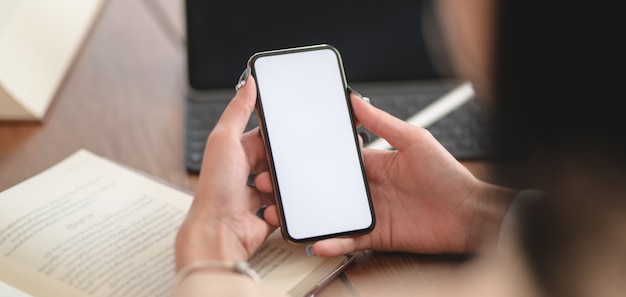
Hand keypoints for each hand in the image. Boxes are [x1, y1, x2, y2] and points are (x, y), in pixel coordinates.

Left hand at [175, 71, 274, 270]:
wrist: (219, 231)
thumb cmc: (215, 188)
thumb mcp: (224, 138)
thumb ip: (239, 109)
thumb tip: (249, 81)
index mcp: (235, 151)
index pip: (262, 135)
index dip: (275, 133)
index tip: (289, 130)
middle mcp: (244, 172)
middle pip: (276, 160)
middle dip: (280, 163)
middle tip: (277, 165)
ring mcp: (255, 195)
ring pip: (283, 183)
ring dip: (280, 186)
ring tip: (267, 189)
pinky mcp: (267, 215)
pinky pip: (286, 207)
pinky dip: (281, 208)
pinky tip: (270, 209)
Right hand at [260, 92, 513, 255]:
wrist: (470, 212)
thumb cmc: (447, 174)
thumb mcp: (414, 140)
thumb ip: (383, 122)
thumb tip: (357, 99)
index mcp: (373, 164)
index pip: (334, 160)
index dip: (308, 159)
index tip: (284, 154)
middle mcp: (367, 189)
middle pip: (323, 188)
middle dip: (296, 187)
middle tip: (269, 184)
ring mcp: (370, 213)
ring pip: (329, 214)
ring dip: (305, 215)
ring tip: (279, 214)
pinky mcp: (377, 235)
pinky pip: (349, 239)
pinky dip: (332, 242)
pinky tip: (315, 241)